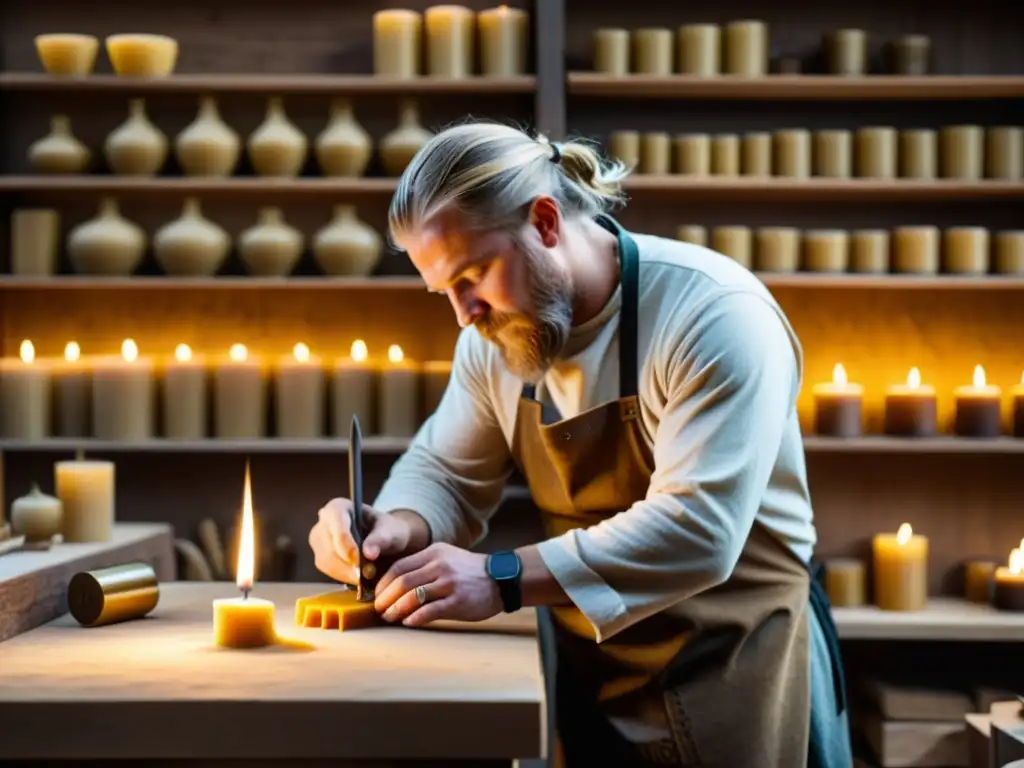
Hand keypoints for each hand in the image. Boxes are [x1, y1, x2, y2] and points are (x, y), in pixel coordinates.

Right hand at [308, 498, 413, 583]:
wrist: (385, 540)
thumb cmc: (387, 530)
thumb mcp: (390, 530)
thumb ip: (381, 539)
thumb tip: (369, 553)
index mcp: (338, 506)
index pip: (336, 525)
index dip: (346, 544)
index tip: (358, 560)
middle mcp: (323, 521)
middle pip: (330, 545)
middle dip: (348, 563)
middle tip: (368, 573)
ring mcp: (319, 540)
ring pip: (327, 561)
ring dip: (347, 572)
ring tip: (367, 575)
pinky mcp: (320, 557)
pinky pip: (328, 571)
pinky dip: (345, 576)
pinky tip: (359, 576)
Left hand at [374, 543, 501, 626]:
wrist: (501, 578)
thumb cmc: (469, 572)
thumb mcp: (446, 558)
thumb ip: (423, 567)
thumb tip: (393, 586)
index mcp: (434, 553)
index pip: (399, 567)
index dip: (383, 584)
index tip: (377, 595)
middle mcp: (440, 566)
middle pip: (402, 582)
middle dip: (385, 598)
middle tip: (379, 609)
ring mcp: (450, 583)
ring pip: (413, 596)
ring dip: (396, 610)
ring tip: (390, 617)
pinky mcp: (458, 601)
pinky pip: (430, 611)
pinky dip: (415, 618)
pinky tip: (408, 622)